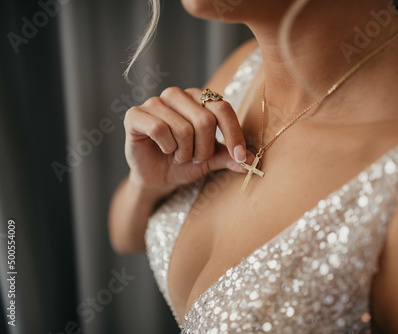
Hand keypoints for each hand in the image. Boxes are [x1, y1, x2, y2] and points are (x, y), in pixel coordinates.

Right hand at [123, 86, 252, 193]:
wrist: (157, 178)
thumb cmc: (186, 163)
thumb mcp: (212, 159)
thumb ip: (230, 156)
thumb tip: (253, 160)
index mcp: (199, 98)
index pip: (223, 108)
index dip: (234, 134)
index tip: (240, 157)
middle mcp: (178, 95)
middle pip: (205, 120)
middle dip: (204, 149)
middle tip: (195, 157)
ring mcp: (155, 102)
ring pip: (184, 128)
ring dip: (185, 152)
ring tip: (179, 156)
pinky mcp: (135, 114)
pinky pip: (160, 129)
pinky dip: (166, 147)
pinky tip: (163, 150)